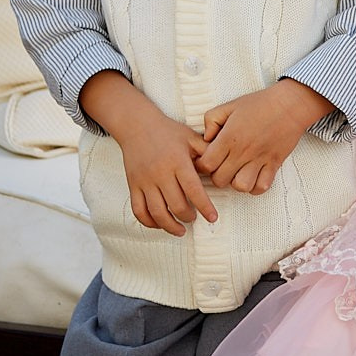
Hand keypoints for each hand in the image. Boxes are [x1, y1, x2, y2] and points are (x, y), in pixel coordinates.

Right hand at [115, 108, 218, 235]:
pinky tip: (160, 224)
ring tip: (180, 229)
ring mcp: (145, 181)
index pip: (193, 190)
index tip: (212, 218)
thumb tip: (223, 168)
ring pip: (157, 212)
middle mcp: (160, 173)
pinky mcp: (133, 186)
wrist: (137, 125)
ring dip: (170, 225)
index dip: (205, 207)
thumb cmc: (167, 132)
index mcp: (178, 162)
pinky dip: (149, 222)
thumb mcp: (191, 138)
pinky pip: (139, 211)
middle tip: (195, 219)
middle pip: (176, 205)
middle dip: (188, 217)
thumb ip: (207, 153)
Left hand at [198, 80, 324, 195]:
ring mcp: (259, 159)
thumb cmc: (260, 104)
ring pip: (240, 186)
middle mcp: (243, 151)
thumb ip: (211, 120)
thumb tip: (205, 138)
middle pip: (219, 180)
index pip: (206, 164)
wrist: (290, 104)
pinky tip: (254, 176)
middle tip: (222, 166)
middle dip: (217, 175)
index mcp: (229, 137)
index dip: (202, 165)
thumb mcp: (230, 106)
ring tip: (238, 172)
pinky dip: (256, 186)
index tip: (207, 160)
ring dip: (236, 182)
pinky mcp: (274, 164)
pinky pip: (262, 186)